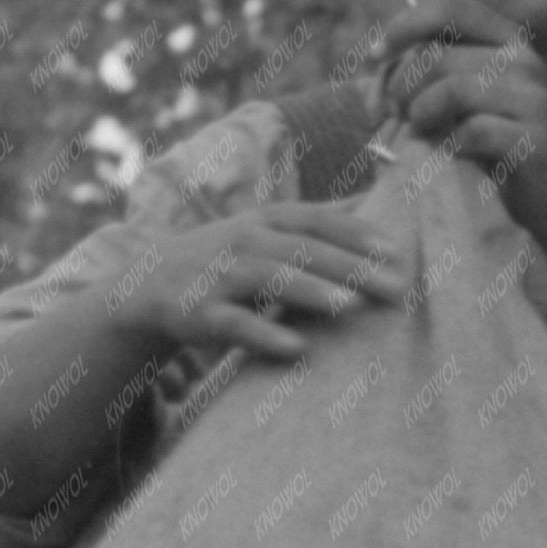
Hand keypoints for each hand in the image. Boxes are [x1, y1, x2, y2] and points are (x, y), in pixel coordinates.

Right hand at [113, 204, 403, 364]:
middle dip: (350, 267)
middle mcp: (245, 241)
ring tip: (351, 306)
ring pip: (271, 279)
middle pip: (303, 250)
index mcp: (266, 220)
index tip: (394, 252)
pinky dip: (265, 334)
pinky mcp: (200, 313)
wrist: (151, 285)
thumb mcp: (266, 230)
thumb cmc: (228, 258)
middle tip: (393, 288)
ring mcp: (221, 275)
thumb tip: (374, 199)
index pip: (316, 220)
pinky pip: (236, 324)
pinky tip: (297, 348)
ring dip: (312, 291)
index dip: (355, 233)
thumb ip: (316, 221)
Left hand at [378, 0, 546, 244]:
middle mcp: (524, 61)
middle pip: (438, 56)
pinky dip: (448, 145)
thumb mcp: (467, 101)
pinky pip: (473, 131)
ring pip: (452, 89)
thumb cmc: (500, 150)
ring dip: (421, 115)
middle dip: (402, 87)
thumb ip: (430, 76)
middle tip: (396, 116)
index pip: (450, 9)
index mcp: (507, 41)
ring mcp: (535, 100)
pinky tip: (451, 156)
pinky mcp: (536, 140)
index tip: (374, 56)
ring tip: (420, 135)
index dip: (404, 26)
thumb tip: (375, 66)